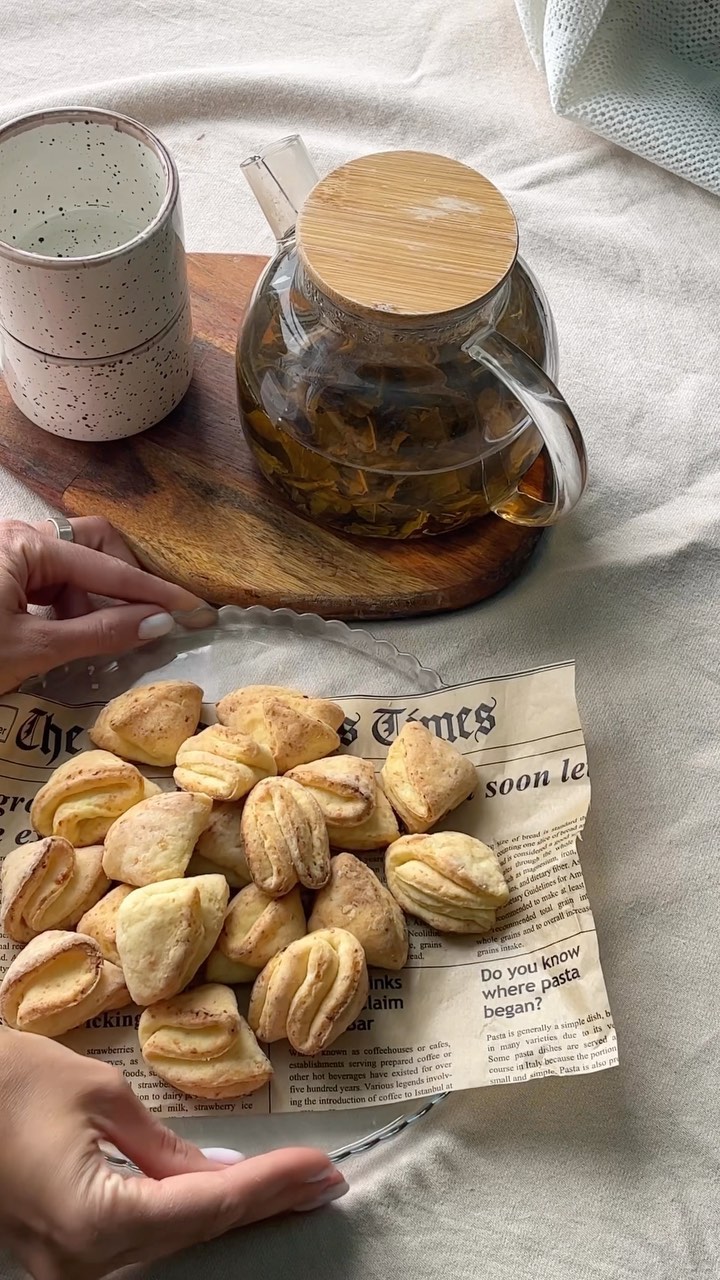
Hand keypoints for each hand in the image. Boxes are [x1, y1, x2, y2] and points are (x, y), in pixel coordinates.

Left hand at [0, 516, 205, 693]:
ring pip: (71, 563)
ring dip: (87, 600)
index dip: (153, 591)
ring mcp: (7, 551)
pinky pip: (49, 577)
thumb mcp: (33, 648)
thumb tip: (158, 622)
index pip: (108, 567)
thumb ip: (98, 633)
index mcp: (25, 544)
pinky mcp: (0, 571)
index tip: (193, 608)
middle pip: (94, 544)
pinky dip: (65, 604)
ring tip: (78, 641)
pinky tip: (60, 634)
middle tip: (132, 622)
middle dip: (119, 584)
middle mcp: (19, 535)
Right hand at [0, 1028, 345, 1278]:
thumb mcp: (99, 1096)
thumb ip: (164, 1146)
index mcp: (95, 1223)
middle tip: (323, 1180)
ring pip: (170, 1241)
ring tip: (293, 1186)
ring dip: (232, 1211)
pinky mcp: (61, 1253)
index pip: (206, 1208)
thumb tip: (219, 1172)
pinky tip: (226, 1196)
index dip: (269, 1185)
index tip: (320, 1167)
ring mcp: (69, 1266)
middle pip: (194, 1234)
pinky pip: (138, 1238)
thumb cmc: (11, 1081)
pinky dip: (186, 1215)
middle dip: (264, 1203)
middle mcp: (83, 1263)